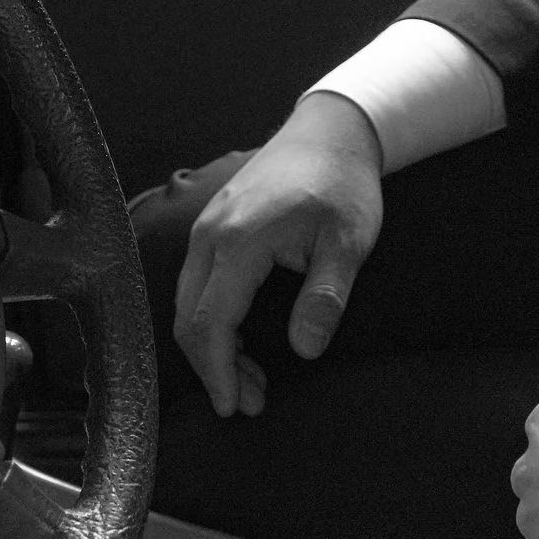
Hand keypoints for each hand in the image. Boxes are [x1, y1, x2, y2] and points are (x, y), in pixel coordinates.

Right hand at [173, 92, 383, 415]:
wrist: (332, 132)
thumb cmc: (344, 184)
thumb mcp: (349, 241)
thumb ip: (326, 296)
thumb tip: (305, 350)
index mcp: (238, 242)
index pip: (210, 324)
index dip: (219, 372)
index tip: (236, 407)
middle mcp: (209, 236)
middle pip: (189, 319)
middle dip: (215, 368)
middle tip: (251, 402)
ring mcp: (206, 229)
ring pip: (189, 303)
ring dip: (214, 346)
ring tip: (252, 380)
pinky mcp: (213, 227)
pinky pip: (198, 284)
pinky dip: (213, 319)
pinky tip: (243, 338)